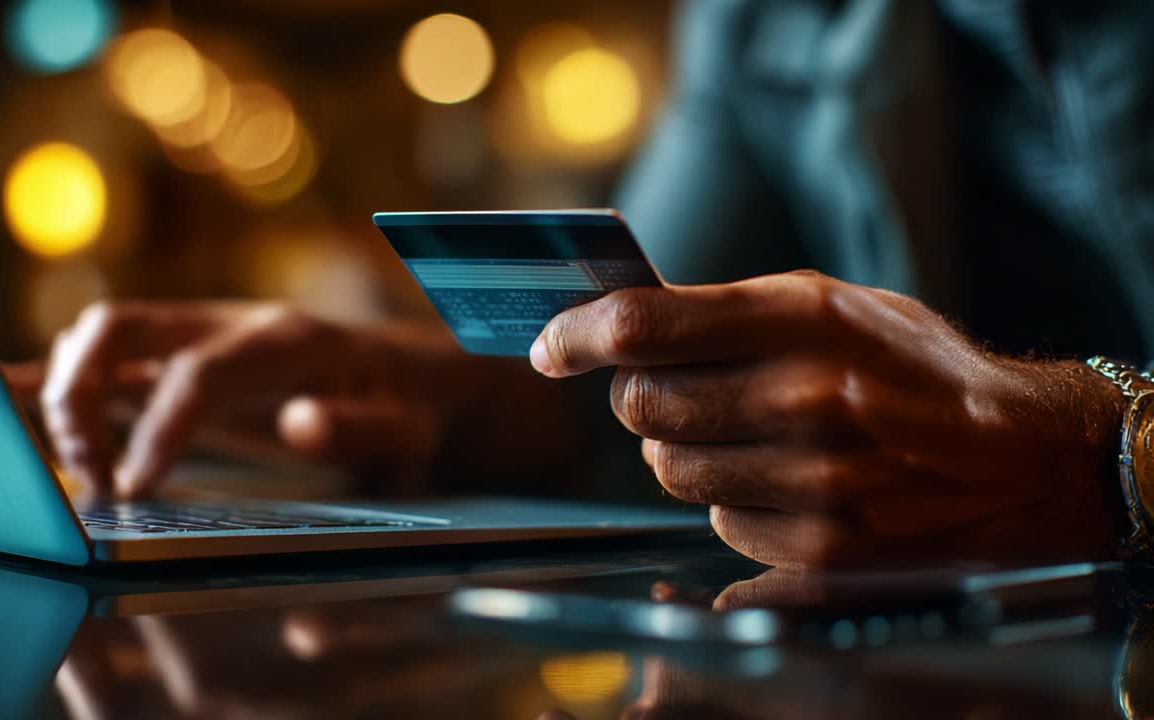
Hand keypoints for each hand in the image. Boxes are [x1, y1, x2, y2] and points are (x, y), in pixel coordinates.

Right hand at [7, 301, 529, 497]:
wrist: (402, 375)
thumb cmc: (404, 410)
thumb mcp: (408, 429)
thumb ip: (362, 429)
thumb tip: (300, 422)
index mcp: (288, 340)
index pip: (198, 374)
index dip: (158, 431)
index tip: (133, 491)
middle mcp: (230, 322)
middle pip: (120, 327)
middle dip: (79, 398)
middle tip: (93, 482)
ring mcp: (198, 331)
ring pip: (99, 335)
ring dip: (65, 397)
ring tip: (83, 474)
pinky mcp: (178, 352)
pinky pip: (106, 354)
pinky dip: (54, 377)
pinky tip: (6, 401)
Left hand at [530, 271, 1126, 567]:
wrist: (1019, 460)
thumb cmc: (914, 370)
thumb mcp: (834, 305)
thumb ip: (731, 311)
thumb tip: (620, 324)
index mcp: (804, 319)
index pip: (645, 326)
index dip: (577, 335)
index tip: (548, 346)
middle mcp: (806, 399)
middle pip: (642, 406)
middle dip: (639, 397)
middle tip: (667, 389)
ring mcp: (814, 483)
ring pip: (670, 470)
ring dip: (686, 452)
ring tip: (747, 435)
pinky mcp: (819, 552)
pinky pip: (717, 526)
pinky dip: (733, 504)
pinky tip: (784, 484)